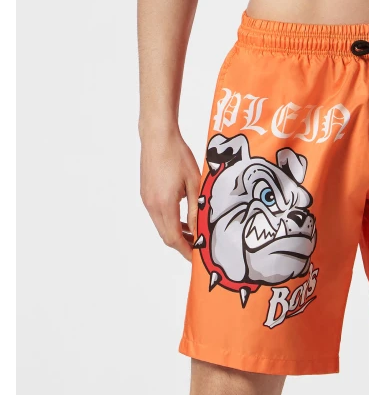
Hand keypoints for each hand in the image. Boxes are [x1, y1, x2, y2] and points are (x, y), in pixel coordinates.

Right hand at [140, 128, 201, 260]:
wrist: (158, 137)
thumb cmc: (177, 155)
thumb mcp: (193, 183)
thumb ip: (195, 208)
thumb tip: (198, 229)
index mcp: (164, 205)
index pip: (173, 238)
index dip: (185, 250)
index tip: (196, 258)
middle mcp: (152, 205)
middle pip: (165, 235)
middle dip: (181, 244)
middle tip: (197, 247)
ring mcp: (146, 199)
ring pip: (160, 225)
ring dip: (175, 232)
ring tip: (192, 233)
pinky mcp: (145, 193)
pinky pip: (157, 214)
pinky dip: (169, 220)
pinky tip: (181, 216)